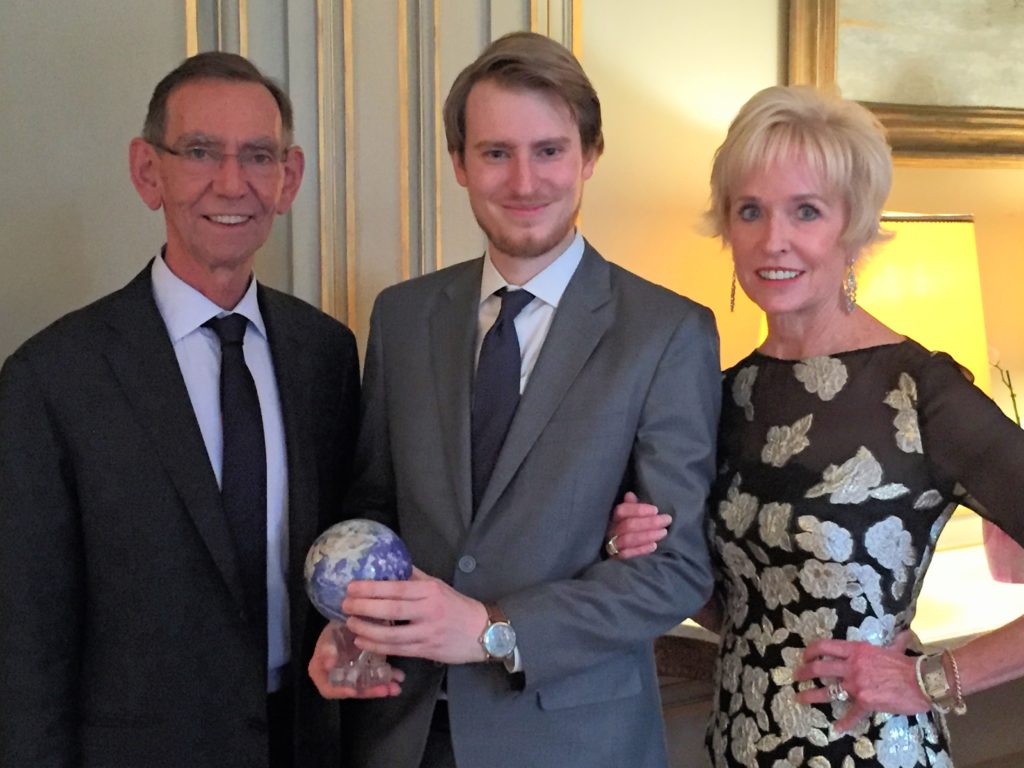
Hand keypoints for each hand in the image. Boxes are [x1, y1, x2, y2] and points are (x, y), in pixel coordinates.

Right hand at [307, 623, 404, 698]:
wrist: (349, 620)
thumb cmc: (334, 630)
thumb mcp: (328, 637)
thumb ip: (327, 650)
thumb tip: (328, 664)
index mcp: (322, 673)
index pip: (330, 689)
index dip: (341, 692)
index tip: (354, 691)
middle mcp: (339, 678)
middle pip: (353, 690)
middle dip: (370, 691)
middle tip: (385, 690)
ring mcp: (354, 675)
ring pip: (367, 685)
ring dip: (382, 686)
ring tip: (396, 687)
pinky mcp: (368, 669)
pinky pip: (377, 675)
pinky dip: (388, 676)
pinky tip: (399, 675)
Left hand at [342, 567, 488, 664]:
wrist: (483, 631)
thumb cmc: (456, 606)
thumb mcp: (438, 585)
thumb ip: (414, 577)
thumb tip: (390, 565)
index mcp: (430, 591)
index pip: (396, 588)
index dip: (371, 588)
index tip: (351, 587)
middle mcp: (428, 611)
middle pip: (391, 610)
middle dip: (364, 607)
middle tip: (345, 605)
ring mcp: (427, 632)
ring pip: (391, 634)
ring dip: (367, 630)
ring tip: (350, 624)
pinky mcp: (426, 650)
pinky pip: (397, 649)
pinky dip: (377, 646)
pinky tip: (363, 641)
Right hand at [605, 492, 670, 558]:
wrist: (613, 549)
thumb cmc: (624, 528)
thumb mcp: (626, 515)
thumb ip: (630, 506)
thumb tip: (630, 495)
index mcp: (612, 517)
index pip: (622, 511)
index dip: (639, 510)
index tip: (656, 510)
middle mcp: (610, 530)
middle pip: (629, 525)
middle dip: (650, 522)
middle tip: (666, 520)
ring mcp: (612, 545)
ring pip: (629, 539)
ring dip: (648, 535)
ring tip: (663, 532)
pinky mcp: (616, 558)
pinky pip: (628, 554)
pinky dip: (642, 550)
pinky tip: (654, 545)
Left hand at [794, 631, 929, 731]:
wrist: (922, 681)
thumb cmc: (908, 665)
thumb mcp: (895, 649)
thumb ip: (894, 643)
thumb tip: (904, 635)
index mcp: (856, 650)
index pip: (825, 646)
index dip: (810, 651)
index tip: (803, 656)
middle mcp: (852, 665)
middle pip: (819, 667)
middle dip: (803, 672)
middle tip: (796, 676)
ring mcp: (856, 684)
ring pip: (826, 691)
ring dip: (810, 695)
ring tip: (800, 698)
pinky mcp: (864, 701)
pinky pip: (851, 714)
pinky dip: (844, 722)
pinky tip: (837, 728)